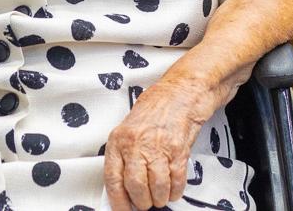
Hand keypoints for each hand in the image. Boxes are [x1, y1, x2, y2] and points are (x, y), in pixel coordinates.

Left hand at [104, 77, 217, 210]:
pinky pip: (176, 180)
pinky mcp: (178, 150)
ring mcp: (158, 147)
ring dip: (160, 198)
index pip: (113, 179)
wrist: (180, 93)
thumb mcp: (129, 128)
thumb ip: (125, 155)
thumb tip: (124, 185)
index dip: (118, 201)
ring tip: (160, 197)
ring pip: (157, 188)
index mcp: (119, 140)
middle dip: (142, 202)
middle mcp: (136, 144)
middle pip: (136, 187)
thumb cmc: (155, 109)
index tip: (123, 209)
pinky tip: (173, 188)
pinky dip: (175, 190)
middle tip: (146, 203)